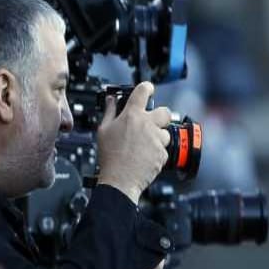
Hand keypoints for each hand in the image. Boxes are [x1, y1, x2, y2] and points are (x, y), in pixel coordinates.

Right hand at [96, 82, 170, 203]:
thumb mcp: (103, 130)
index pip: (143, 90)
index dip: (147, 87)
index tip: (147, 89)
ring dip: (157, 137)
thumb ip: (110, 111)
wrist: (120, 180)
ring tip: (143, 145)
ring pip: (165, 133)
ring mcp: (157, 139)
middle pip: (164, 111)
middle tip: (150, 123)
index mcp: (132, 115)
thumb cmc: (110, 157)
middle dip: (160, 115)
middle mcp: (147, 124)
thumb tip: (111, 100)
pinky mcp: (162, 153)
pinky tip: (144, 156)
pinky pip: (163, 149)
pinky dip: (156, 152)